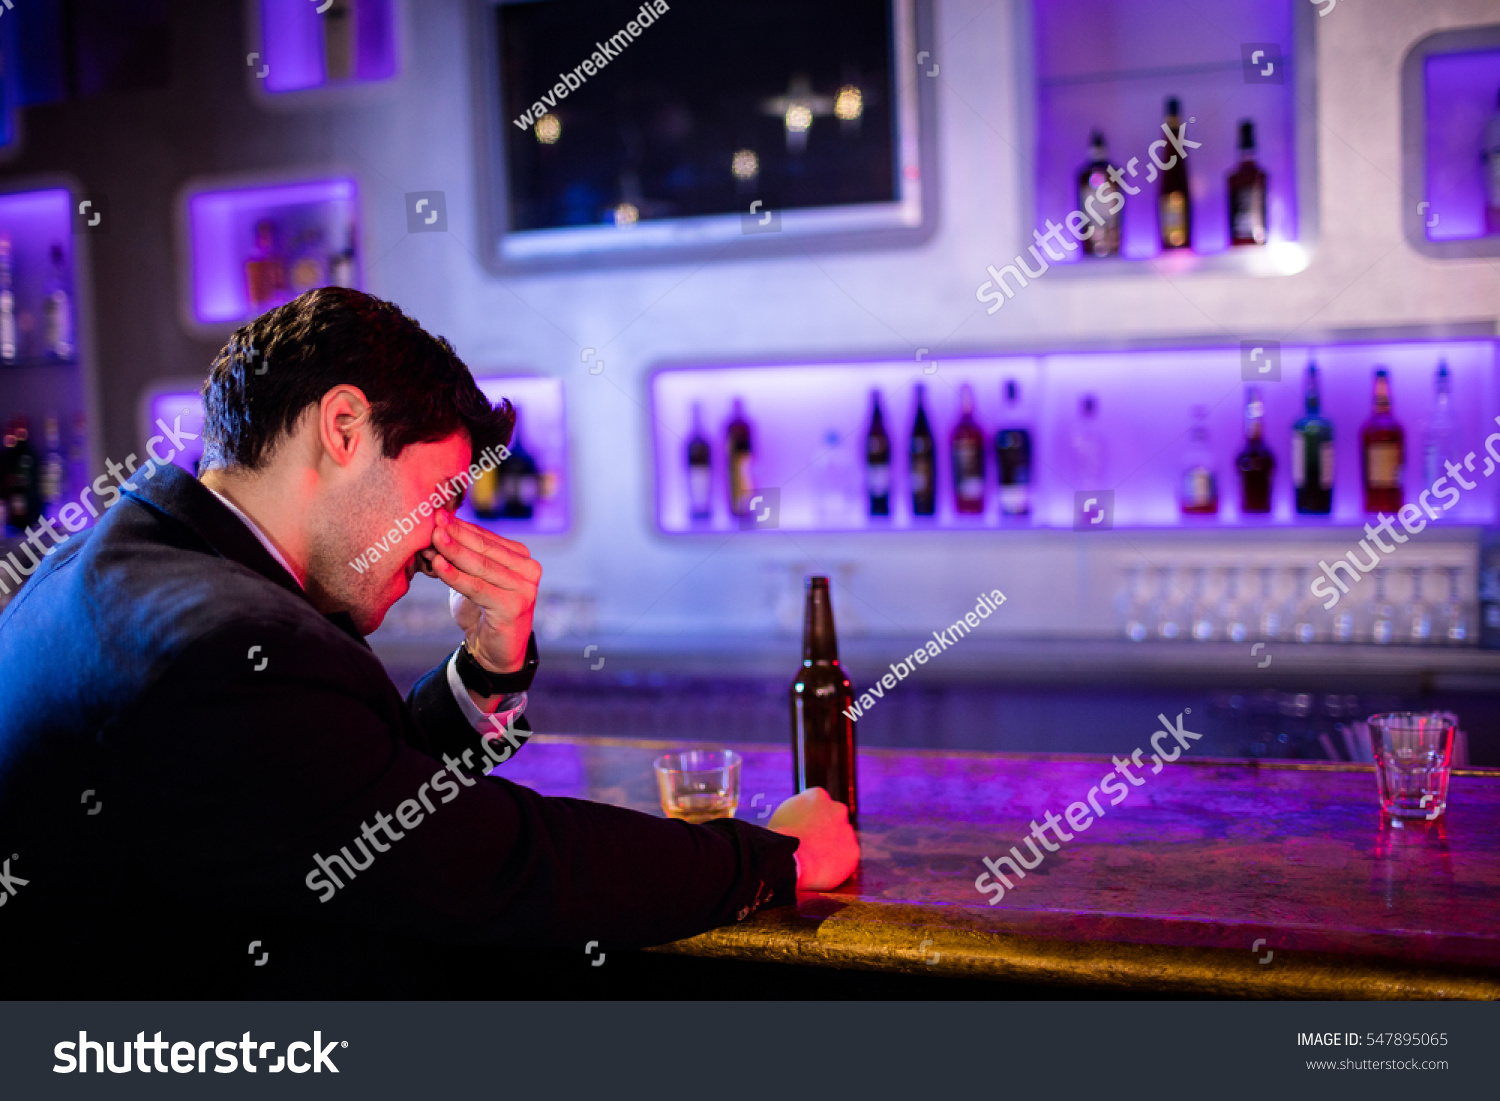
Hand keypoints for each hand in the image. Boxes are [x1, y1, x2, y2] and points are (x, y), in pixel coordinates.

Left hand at [427, 509, 541, 676]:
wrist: (493, 652)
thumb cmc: (482, 612)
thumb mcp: (474, 579)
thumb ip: (464, 557)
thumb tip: (437, 529)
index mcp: (521, 558)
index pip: (487, 537)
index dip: (462, 525)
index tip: (438, 513)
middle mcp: (529, 570)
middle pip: (485, 549)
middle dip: (457, 534)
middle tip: (434, 521)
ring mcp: (524, 589)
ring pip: (482, 566)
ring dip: (454, 551)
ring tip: (433, 539)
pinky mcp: (513, 607)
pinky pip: (478, 588)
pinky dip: (455, 576)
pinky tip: (438, 565)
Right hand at [767, 787, 858, 890]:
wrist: (790, 859)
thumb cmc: (779, 839)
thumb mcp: (783, 815)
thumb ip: (797, 814)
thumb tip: (798, 821)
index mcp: (818, 796)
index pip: (817, 804)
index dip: (810, 819)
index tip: (803, 830)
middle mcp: (837, 809)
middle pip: (833, 819)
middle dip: (825, 830)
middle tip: (810, 845)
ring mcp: (847, 830)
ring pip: (841, 840)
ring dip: (831, 848)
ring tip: (813, 861)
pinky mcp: (853, 852)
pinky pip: (844, 859)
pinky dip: (836, 865)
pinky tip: (821, 870)